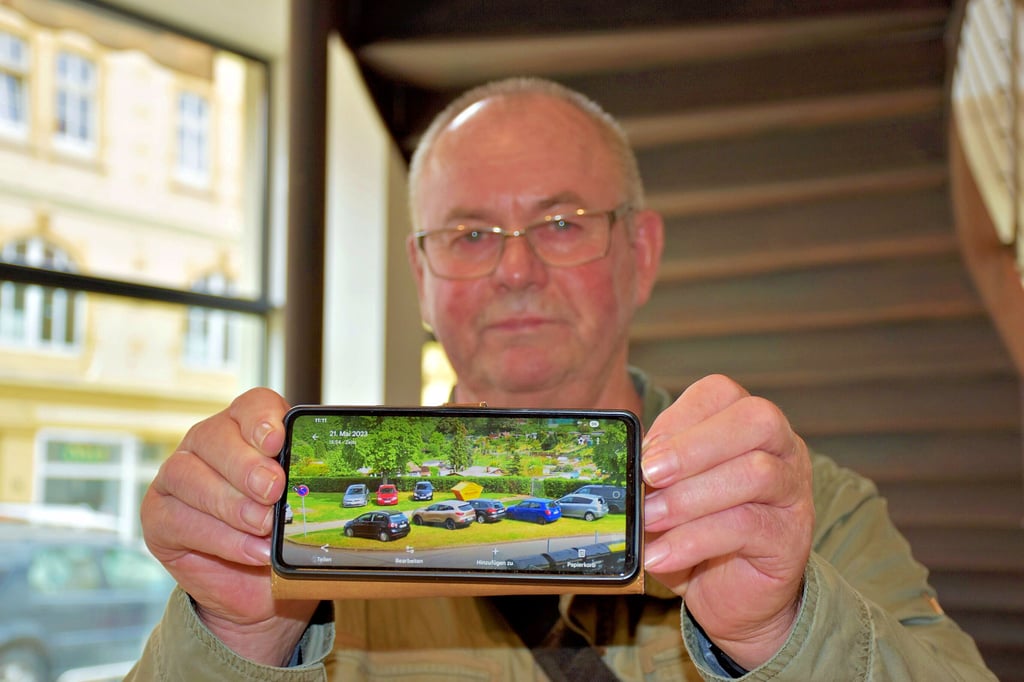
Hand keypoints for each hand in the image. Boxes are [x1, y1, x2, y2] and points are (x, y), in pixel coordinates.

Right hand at [140, 388, 316, 665]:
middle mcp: (208, 444)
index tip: (277, 441)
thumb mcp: (302, 508)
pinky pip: (179, 518)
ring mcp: (177, 476)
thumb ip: (307, 489)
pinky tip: (251, 550)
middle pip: (215, 436)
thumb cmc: (281, 533)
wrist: (254, 584)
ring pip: (188, 474)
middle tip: (274, 491)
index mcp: (248, 430)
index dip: (262, 419)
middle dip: (246, 465)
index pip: (252, 406)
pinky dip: (220, 537)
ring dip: (230, 503)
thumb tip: (322, 485)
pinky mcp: (158, 515)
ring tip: (263, 527)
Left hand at [641, 374, 813, 669]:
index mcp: (747, 425)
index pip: (721, 394)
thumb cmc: (697, 530)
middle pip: (755, 420)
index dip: (680, 417)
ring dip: (690, 497)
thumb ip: (657, 470)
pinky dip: (694, 540)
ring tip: (650, 519)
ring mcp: (793, 492)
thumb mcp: (669, 492)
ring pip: (755, 473)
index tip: (645, 451)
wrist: (732, 592)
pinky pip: (746, 527)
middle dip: (695, 445)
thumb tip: (629, 461)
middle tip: (650, 475)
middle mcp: (782, 448)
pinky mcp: (790, 537)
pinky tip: (663, 555)